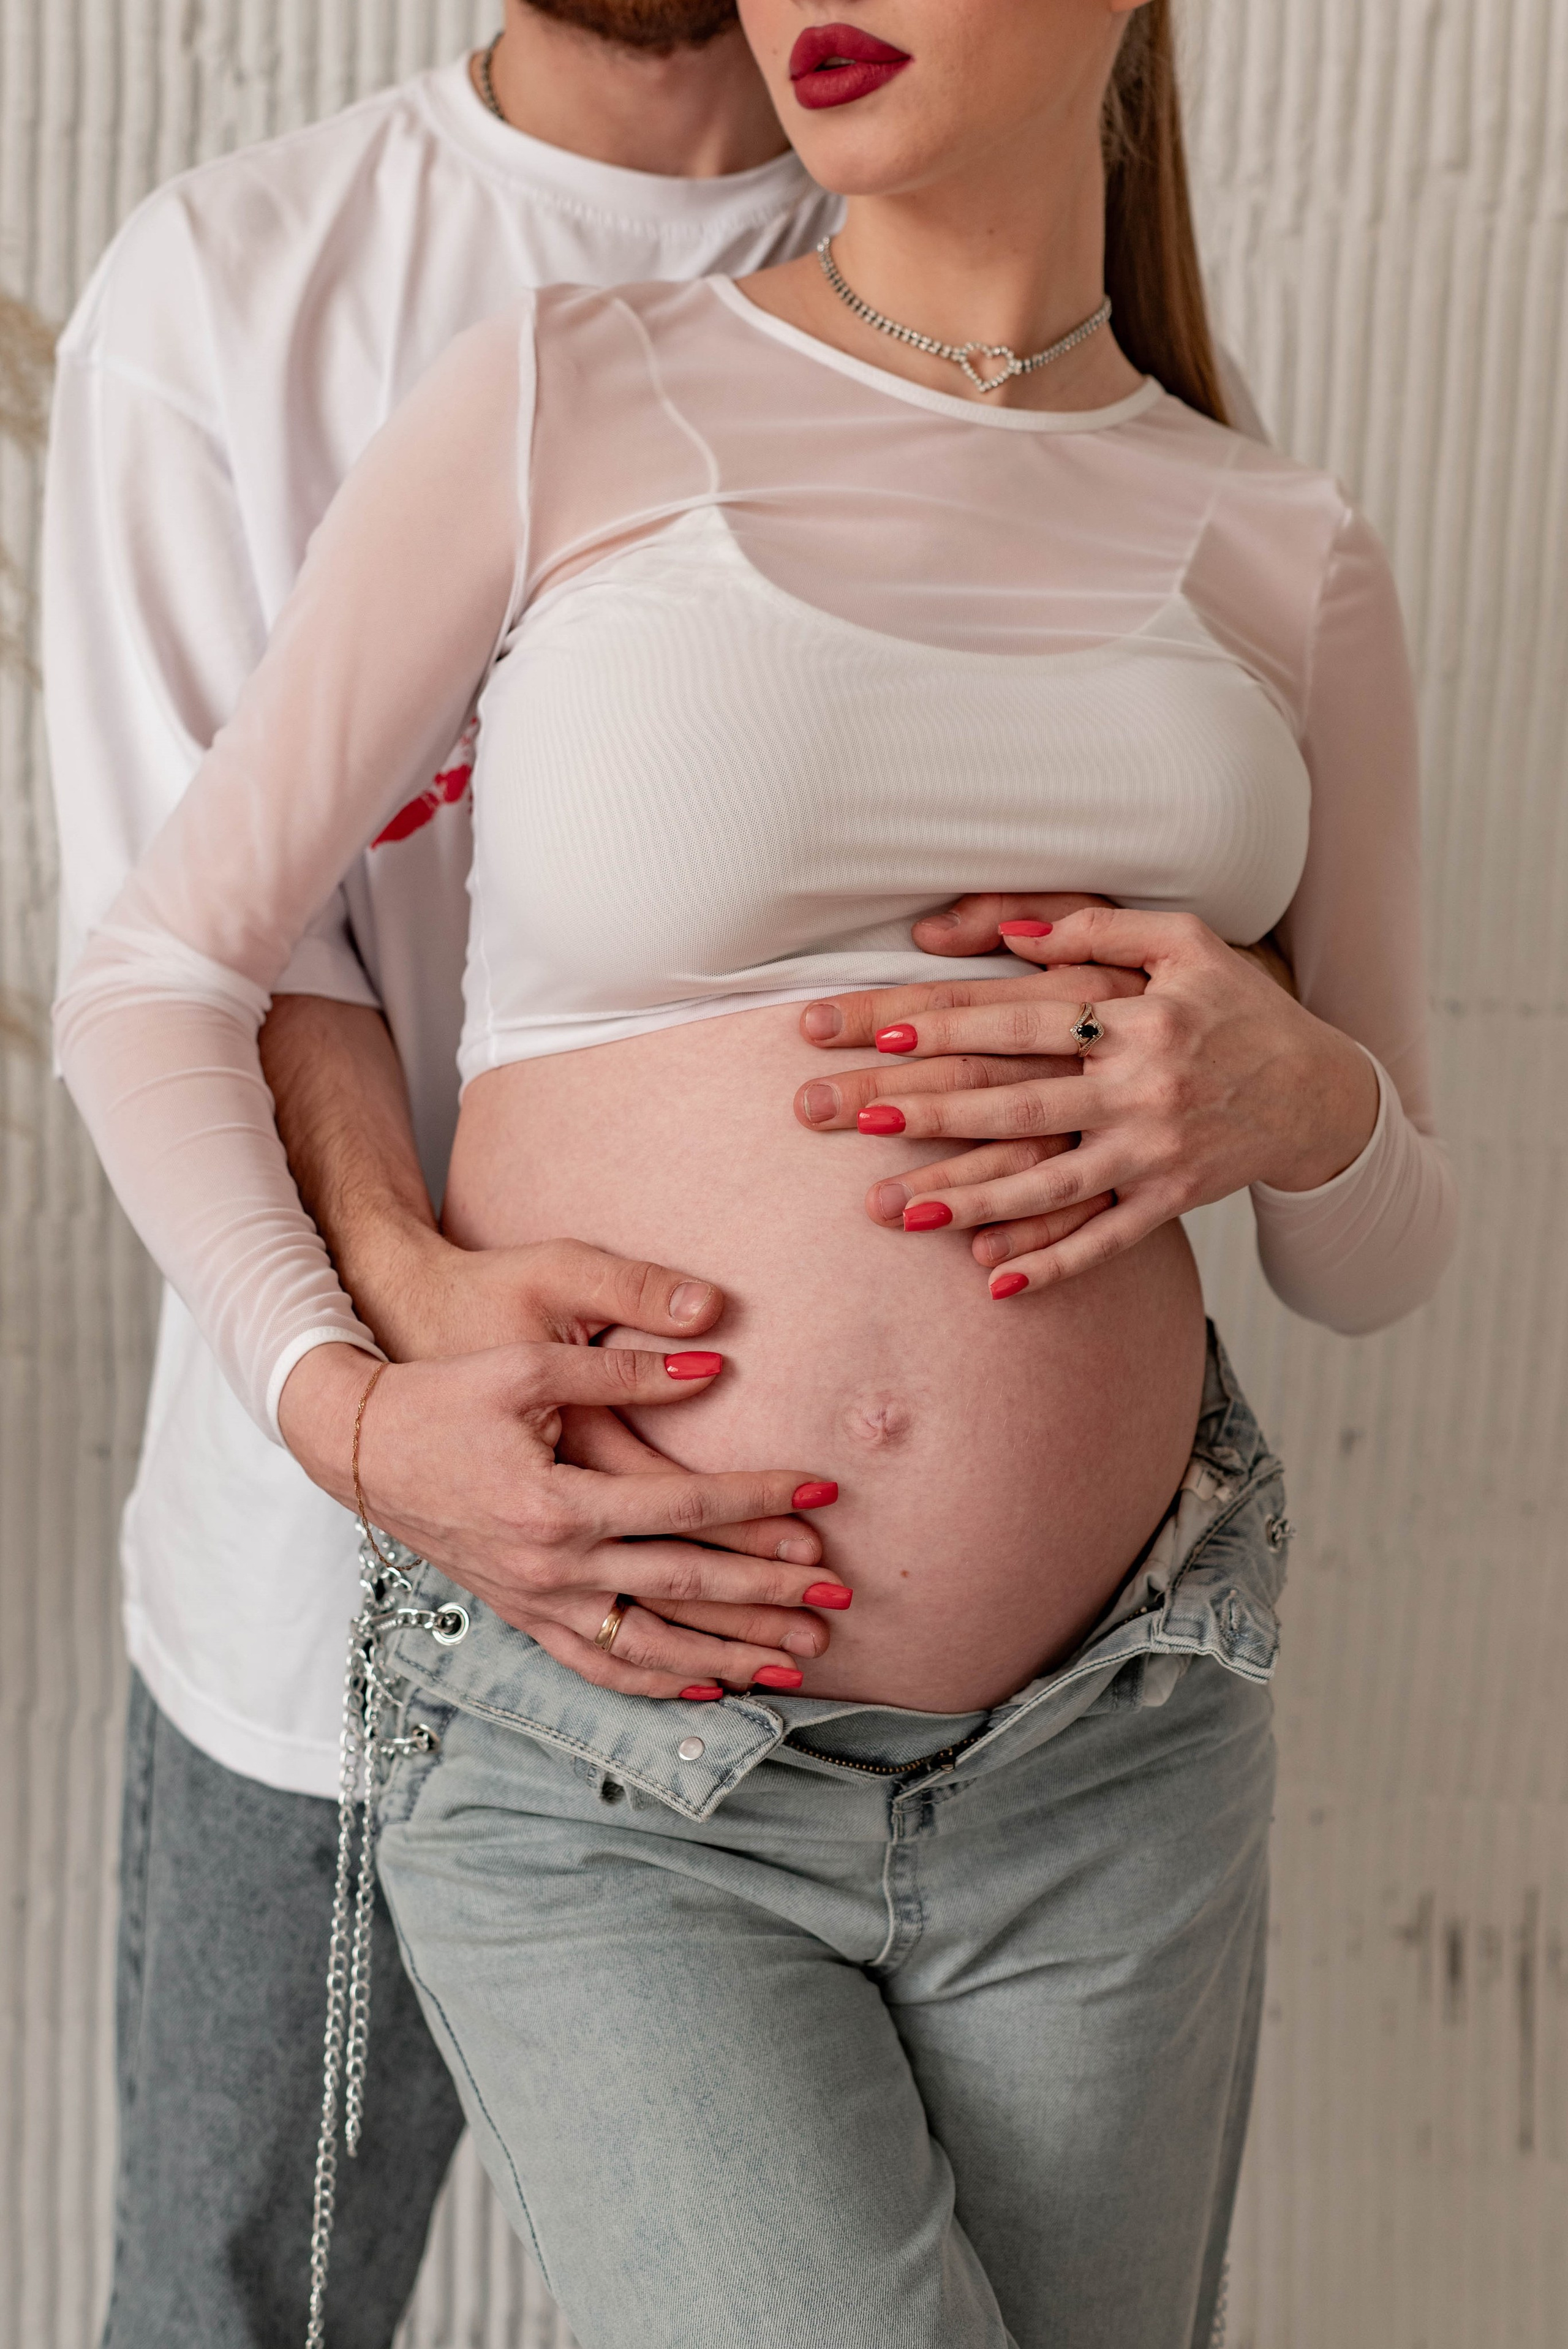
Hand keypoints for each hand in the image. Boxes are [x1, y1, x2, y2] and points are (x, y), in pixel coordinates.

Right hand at [280, 1340, 849, 1699]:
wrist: (361, 1444)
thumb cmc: (445, 1391)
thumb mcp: (531, 1362)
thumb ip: (625, 1367)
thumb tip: (715, 1367)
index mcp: (556, 1502)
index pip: (685, 1507)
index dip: (760, 1499)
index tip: (823, 1490)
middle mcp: (549, 1566)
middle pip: (682, 1588)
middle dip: (768, 1593)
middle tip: (839, 1597)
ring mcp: (533, 1601)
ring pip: (648, 1646)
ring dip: (728, 1655)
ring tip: (798, 1661)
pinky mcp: (519, 1612)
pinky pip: (596, 1664)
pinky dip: (655, 1680)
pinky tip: (706, 1684)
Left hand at [825, 906, 1377, 1295]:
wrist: (1320, 1090)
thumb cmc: (1240, 1005)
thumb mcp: (1187, 942)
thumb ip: (1096, 926)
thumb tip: (1005, 930)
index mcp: (1140, 1016)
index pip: (1025, 1022)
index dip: (952, 1025)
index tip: (881, 1029)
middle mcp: (1144, 1086)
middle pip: (1020, 1104)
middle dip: (932, 1112)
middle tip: (855, 1115)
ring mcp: (1155, 1152)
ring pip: (1049, 1185)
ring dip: (970, 1201)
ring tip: (895, 1209)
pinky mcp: (1170, 1201)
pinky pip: (1102, 1240)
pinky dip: (1049, 1264)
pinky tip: (989, 1281)